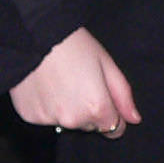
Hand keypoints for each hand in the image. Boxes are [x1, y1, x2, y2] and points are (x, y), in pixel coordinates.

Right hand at [10, 27, 139, 136]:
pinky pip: (44, 116)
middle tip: (77, 81)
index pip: (113, 128)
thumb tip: (134, 119)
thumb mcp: (106, 63)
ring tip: (57, 80)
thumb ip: (123, 95)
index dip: (110, 111)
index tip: (99, 93)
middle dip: (87, 109)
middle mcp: (73, 120)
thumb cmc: (72, 44)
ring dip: (65, 108)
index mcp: (96, 109)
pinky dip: (45, 105)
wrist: (32, 35)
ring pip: (65, 121)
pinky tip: (42, 85)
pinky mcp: (29, 115)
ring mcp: (49, 119)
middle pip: (88, 125)